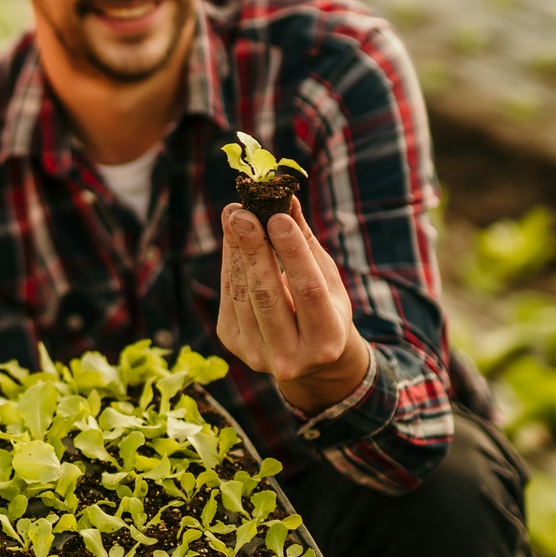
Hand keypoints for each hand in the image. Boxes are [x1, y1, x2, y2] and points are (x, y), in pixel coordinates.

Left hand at [215, 198, 370, 415]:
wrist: (307, 356)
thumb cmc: (322, 307)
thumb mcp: (326, 278)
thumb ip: (305, 243)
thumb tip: (288, 199)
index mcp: (326, 341)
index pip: (308, 291)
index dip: (292, 252)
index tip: (277, 217)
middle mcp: (291, 357)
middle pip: (267, 295)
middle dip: (253, 250)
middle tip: (242, 213)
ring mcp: (257, 354)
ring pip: (242, 294)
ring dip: (236, 250)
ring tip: (235, 215)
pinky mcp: (233, 344)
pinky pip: (229, 295)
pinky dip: (230, 262)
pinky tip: (233, 237)